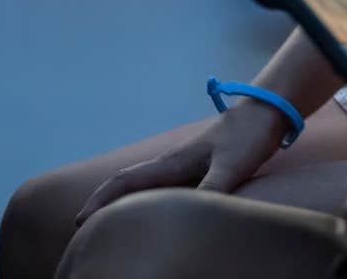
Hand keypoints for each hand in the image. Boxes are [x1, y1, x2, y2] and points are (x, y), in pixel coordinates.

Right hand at [73, 99, 283, 224]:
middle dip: (104, 205)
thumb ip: (213, 189)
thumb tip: (193, 215)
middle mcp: (171, 164)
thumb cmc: (248, 138)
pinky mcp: (197, 169)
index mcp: (171, 163)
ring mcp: (183, 166)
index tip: (80, 221)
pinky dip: (150, 203)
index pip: (125, 181)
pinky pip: (164, 190)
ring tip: (113, 228)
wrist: (266, 114)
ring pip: (144, 187)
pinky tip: (156, 216)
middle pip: (127, 185)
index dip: (100, 201)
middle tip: (88, 233)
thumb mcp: (232, 167)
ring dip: (124, 204)